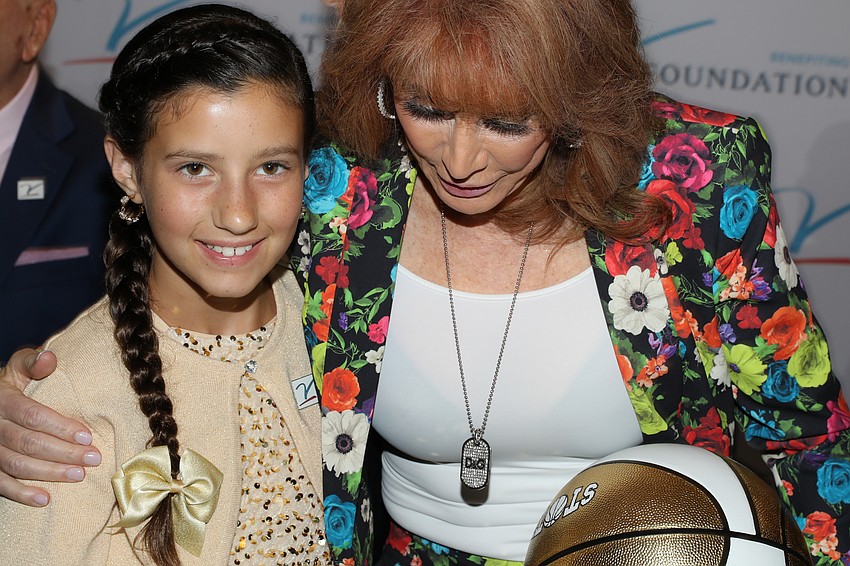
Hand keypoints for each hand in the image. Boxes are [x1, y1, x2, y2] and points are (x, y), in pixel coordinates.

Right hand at [0, 349, 101, 505]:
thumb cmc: (11, 385)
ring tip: (79, 475)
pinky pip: (0, 484)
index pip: (32, 416)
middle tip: (93, 458)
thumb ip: (32, 362)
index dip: (60, 427)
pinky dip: (21, 493)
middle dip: (63, 452)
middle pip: (28, 443)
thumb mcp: (18, 368)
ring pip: (16, 464)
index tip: (87, 436)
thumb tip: (50, 357)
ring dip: (49, 473)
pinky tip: (45, 499)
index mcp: (3, 400)